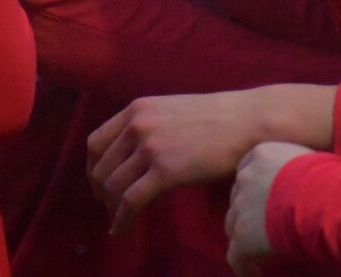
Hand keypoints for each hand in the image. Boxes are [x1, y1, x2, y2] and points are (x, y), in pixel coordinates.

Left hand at [88, 90, 275, 233]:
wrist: (247, 121)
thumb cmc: (218, 119)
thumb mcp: (172, 113)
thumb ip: (149, 129)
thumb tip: (134, 158)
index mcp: (137, 110)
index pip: (95, 142)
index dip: (93, 169)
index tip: (100, 186)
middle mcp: (137, 125)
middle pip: (101, 168)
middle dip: (101, 193)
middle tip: (109, 208)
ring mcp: (150, 147)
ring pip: (113, 186)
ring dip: (111, 209)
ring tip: (118, 221)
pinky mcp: (165, 170)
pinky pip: (131, 201)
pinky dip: (122, 219)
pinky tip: (123, 230)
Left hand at [226, 142, 311, 276]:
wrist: (324, 200)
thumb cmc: (329, 177)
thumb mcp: (312, 158)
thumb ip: (297, 165)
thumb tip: (308, 177)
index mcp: (261, 155)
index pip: (248, 169)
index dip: (256, 185)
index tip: (267, 199)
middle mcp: (245, 178)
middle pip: (238, 197)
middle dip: (248, 211)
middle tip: (264, 227)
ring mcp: (240, 208)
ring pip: (233, 225)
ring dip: (245, 237)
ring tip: (260, 252)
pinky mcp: (242, 238)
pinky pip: (236, 257)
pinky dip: (245, 266)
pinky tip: (255, 272)